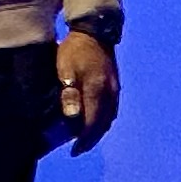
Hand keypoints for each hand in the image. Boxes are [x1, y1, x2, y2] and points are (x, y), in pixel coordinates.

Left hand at [55, 27, 119, 150]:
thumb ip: (69, 93)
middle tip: (79, 149)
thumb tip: (74, 117)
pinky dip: (104, 119)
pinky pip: (112, 108)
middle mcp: (110, 93)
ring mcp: (115, 89)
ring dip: (98, 130)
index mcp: (97, 90)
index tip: (74, 150)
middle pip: (103, 124)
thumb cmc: (75, 50)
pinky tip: (95, 120)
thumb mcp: (65, 69)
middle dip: (91, 139)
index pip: (92, 123)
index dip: (84, 139)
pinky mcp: (115, 84)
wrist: (95, 31)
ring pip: (109, 117)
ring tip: (85, 138)